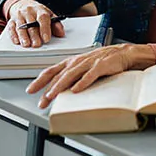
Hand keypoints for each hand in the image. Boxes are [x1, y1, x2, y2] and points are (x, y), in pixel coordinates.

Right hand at [8, 0, 65, 47]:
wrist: (23, 4)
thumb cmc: (38, 12)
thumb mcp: (49, 14)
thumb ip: (56, 24)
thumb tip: (61, 33)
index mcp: (40, 9)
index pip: (43, 18)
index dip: (45, 29)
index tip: (46, 39)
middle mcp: (28, 12)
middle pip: (31, 24)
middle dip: (34, 36)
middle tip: (37, 44)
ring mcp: (19, 16)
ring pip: (20, 27)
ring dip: (23, 37)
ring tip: (27, 44)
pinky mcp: (11, 20)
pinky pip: (11, 28)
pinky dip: (13, 35)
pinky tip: (17, 41)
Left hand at [26, 44, 152, 108]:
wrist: (124, 53)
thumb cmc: (105, 61)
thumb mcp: (85, 67)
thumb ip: (73, 77)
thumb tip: (60, 90)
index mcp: (72, 62)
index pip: (52, 70)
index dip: (40, 80)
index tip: (31, 90)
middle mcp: (78, 62)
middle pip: (59, 75)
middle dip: (48, 89)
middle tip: (41, 101)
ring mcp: (89, 63)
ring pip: (71, 75)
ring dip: (60, 86)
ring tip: (52, 95)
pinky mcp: (101, 66)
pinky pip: (90, 75)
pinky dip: (82, 82)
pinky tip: (76, 90)